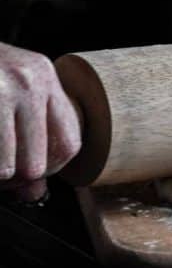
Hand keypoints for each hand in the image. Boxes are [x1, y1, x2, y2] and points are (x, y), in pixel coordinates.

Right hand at [0, 43, 80, 202]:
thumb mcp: (10, 89)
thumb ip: (30, 136)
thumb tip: (35, 191)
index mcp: (43, 76)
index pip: (69, 143)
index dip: (51, 169)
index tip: (33, 173)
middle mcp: (27, 81)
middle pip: (37, 163)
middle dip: (15, 177)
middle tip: (1, 170)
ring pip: (6, 168)